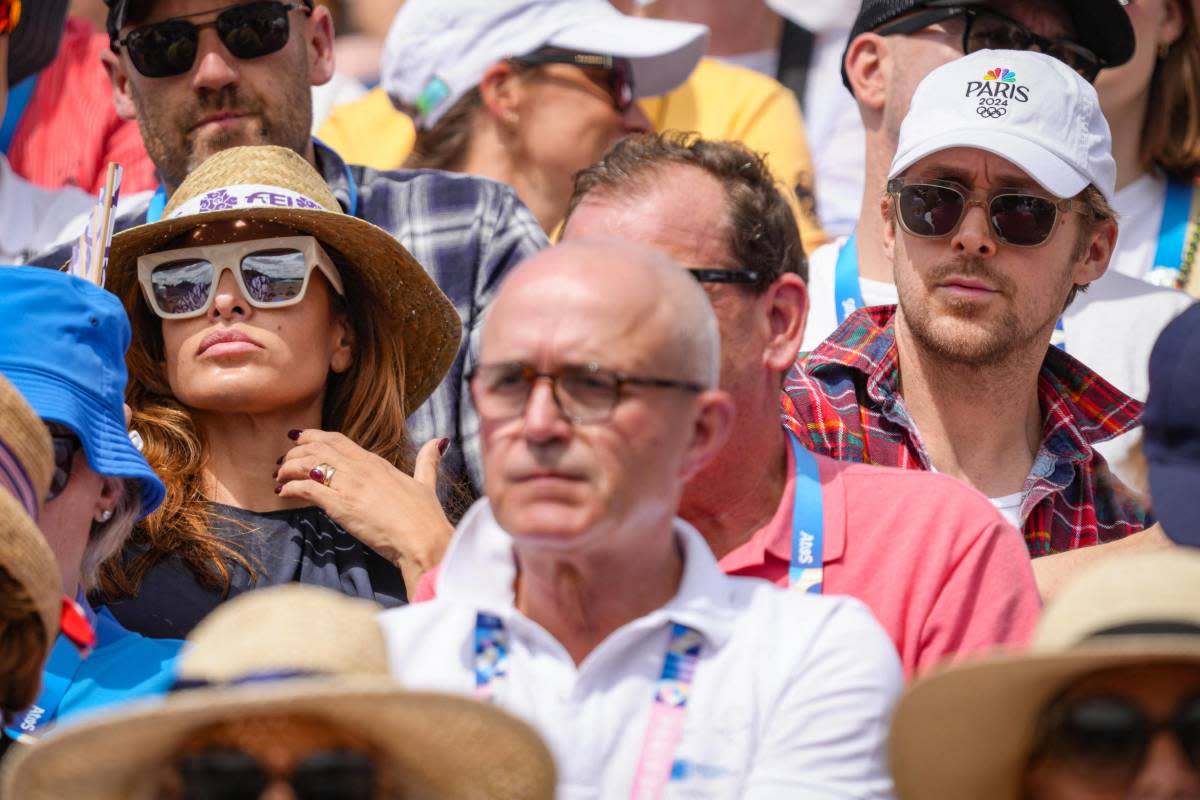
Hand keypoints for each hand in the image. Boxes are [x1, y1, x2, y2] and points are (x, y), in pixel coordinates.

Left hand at [275, 430, 454, 589]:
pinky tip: (282, 493)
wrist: (422, 540)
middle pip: (318, 448)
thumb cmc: (425, 517)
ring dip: (288, 469)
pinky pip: (307, 489)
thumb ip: (427, 461)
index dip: (314, 437)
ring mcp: (349, 485)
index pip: (337, 440)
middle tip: (282, 462)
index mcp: (376, 462)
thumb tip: (438, 441)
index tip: (297, 439)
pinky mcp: (341, 505)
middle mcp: (360, 468)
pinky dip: (291, 488)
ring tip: (279, 478)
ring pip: (308, 464)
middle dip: (295, 452)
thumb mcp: (426, 483)